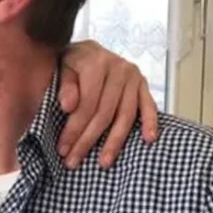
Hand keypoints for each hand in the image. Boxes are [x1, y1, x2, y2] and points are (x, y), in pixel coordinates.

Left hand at [57, 40, 159, 168]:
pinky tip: (148, 140)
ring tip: (104, 162)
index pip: (87, 103)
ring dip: (114, 142)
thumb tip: (68, 106)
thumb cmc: (71, 63)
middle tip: (74, 161)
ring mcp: (134, 76)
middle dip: (88, 140)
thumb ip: (64, 85)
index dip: (74, 128)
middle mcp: (119, 68)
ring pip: (125, 115)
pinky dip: (150, 123)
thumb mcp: (61, 67)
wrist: (86, 50)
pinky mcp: (143, 84)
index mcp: (96, 61)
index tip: (63, 149)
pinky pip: (149, 106)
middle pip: (105, 113)